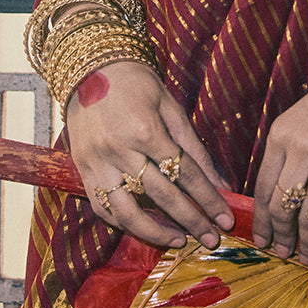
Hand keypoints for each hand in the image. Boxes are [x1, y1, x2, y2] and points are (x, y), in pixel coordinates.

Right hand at [66, 60, 233, 248]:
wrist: (91, 67)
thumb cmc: (137, 83)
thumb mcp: (170, 105)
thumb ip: (193, 145)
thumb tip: (219, 180)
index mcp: (146, 131)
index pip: (184, 174)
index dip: (208, 199)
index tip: (225, 219)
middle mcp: (120, 151)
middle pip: (162, 196)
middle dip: (191, 220)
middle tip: (212, 239)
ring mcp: (98, 164)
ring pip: (128, 212)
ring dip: (156, 233)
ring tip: (180, 241)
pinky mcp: (82, 170)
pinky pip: (104, 208)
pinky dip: (124, 223)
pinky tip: (145, 228)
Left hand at [251, 66, 307, 266]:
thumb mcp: (296, 120)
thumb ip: (284, 153)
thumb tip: (275, 197)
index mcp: (280, 137)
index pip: (262, 189)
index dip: (261, 220)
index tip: (262, 239)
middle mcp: (300, 151)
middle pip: (282, 206)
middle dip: (280, 236)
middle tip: (282, 253)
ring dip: (306, 244)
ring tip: (305, 260)